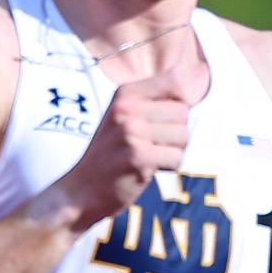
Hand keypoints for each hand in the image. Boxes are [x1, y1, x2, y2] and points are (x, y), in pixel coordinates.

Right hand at [48, 66, 190, 233]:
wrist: (79, 192)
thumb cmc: (109, 154)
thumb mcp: (123, 116)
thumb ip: (154, 98)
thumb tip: (192, 83)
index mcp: (125, 93)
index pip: (177, 81)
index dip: (178, 102)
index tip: (159, 120)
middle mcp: (127, 109)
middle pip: (183, 112)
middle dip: (174, 132)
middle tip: (147, 145)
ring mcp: (132, 133)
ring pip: (183, 136)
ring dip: (171, 151)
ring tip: (146, 157)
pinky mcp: (139, 156)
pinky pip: (176, 157)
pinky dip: (167, 167)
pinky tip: (145, 170)